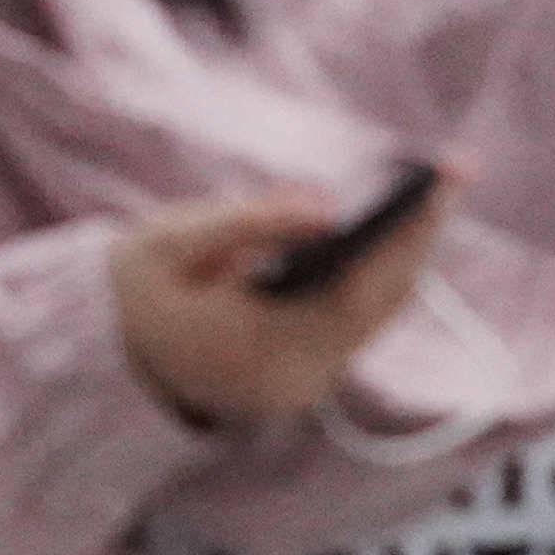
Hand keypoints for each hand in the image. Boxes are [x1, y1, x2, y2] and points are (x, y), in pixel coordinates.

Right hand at [108, 174, 458, 430]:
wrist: (97, 361)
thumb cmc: (133, 290)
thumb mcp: (175, 241)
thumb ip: (252, 221)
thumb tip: (330, 205)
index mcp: (262, 343)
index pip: (362, 284)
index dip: (411, 228)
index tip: (445, 175)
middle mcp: (295, 378)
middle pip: (384, 300)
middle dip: (423, 232)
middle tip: (458, 168)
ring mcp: (302, 386)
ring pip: (377, 315)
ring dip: (408, 254)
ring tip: (437, 190)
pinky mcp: (303, 380)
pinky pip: (358, 324)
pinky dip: (380, 277)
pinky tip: (395, 231)